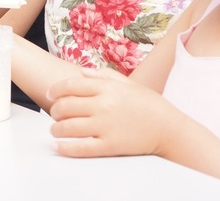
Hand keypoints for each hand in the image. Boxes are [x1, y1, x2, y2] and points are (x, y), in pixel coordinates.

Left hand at [47, 67, 172, 157]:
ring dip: (56, 129)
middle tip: (54, 114)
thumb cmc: (149, 105)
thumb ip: (103, 75)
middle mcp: (104, 105)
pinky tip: (59, 146)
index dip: (55, 90)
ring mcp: (106, 126)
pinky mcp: (110, 145)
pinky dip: (66, 147)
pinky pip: (82, 147)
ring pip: (69, 127)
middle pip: (66, 106)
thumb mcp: (128, 84)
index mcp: (107, 88)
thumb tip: (82, 71)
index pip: (71, 85)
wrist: (169, 128)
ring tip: (55, 130)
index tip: (49, 94)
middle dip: (54, 110)